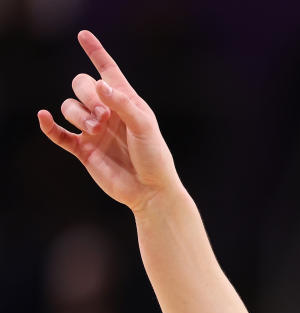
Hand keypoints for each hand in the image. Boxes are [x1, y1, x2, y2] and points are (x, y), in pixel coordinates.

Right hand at [37, 30, 179, 211]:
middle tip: (104, 117)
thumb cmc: (154, 157)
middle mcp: (108, 113)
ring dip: (78, 114)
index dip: (96, 53)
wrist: (150, 191)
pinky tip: (45, 118)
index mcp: (126, 102)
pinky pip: (59, 134)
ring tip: (96, 130)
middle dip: (87, 95)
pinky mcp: (84, 150)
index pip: (108, 72)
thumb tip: (99, 85)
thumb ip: (123, 104)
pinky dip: (50, 126)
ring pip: (69, 108)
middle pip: (81, 85)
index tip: (83, 35)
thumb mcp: (144, 127)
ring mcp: (94, 131)